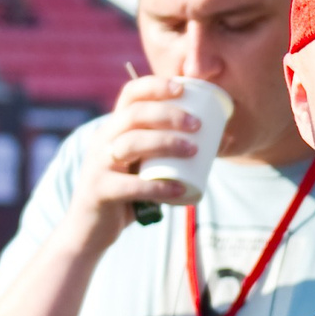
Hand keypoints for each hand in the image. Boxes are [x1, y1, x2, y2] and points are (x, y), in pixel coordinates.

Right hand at [57, 76, 206, 254]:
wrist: (90, 230)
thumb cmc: (127, 193)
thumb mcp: (147, 166)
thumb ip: (172, 153)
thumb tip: (224, 139)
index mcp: (114, 128)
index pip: (130, 94)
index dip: (155, 85)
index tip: (183, 87)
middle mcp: (103, 140)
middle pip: (133, 115)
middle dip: (168, 114)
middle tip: (197, 124)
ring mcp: (98, 165)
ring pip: (131, 144)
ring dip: (165, 143)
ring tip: (194, 150)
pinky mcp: (100, 192)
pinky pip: (130, 186)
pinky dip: (157, 187)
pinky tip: (178, 189)